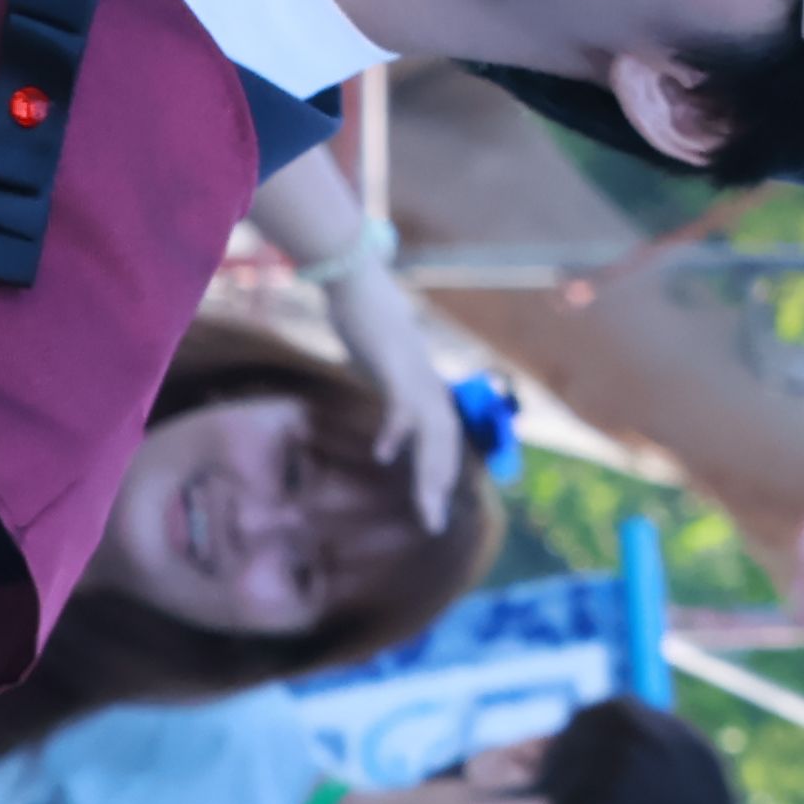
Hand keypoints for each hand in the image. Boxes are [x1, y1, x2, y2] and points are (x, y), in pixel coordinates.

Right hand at [328, 265, 463, 531]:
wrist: (359, 279)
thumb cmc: (366, 318)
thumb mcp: (381, 361)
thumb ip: (389, 384)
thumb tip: (388, 406)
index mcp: (424, 387)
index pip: (443, 439)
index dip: (442, 473)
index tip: (435, 508)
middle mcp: (427, 383)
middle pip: (444, 442)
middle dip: (440, 486)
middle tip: (433, 525)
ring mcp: (414, 373)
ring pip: (432, 431)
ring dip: (429, 472)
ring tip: (425, 508)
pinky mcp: (393, 361)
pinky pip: (401, 402)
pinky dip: (398, 429)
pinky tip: (385, 454)